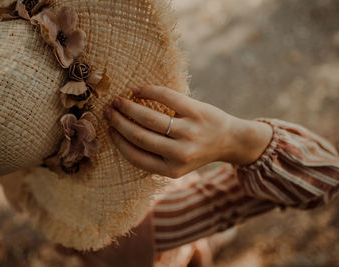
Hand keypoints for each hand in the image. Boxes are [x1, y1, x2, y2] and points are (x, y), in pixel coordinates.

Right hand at [104, 85, 272, 177]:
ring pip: (149, 118)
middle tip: (108, 111)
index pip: (135, 156)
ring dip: (129, 107)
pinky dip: (148, 91)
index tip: (109, 130)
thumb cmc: (197, 150)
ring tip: (118, 101)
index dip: (118, 141)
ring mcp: (189, 132)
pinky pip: (166, 97)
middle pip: (139, 135)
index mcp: (171, 170)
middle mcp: (180, 153)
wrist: (230, 140)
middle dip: (119, 122)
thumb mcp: (177, 163)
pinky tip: (138, 90)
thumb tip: (121, 136)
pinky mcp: (196, 111)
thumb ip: (154, 155)